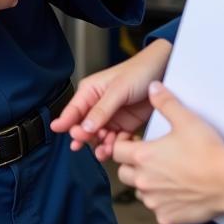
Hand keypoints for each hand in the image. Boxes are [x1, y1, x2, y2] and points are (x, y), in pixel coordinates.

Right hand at [49, 39, 170, 159]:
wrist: (164, 73)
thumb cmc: (139, 72)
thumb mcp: (118, 90)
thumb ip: (101, 110)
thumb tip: (84, 127)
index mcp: (90, 91)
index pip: (73, 110)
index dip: (65, 122)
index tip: (58, 132)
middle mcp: (98, 105)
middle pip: (84, 128)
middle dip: (85, 138)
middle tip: (86, 144)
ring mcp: (111, 117)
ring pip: (99, 138)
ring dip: (100, 146)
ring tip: (105, 151)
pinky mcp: (124, 126)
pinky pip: (115, 141)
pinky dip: (115, 147)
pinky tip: (117, 150)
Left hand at [112, 82, 223, 223]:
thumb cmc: (206, 149)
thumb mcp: (184, 118)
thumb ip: (164, 101)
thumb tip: (152, 87)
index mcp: (142, 157)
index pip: (116, 150)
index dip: (123, 144)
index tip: (135, 141)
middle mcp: (144, 181)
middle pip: (124, 173)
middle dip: (132, 165)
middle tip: (150, 157)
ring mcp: (155, 202)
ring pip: (140, 192)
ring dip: (146, 184)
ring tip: (164, 174)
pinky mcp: (168, 217)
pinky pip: (157, 209)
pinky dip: (163, 202)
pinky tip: (177, 192)